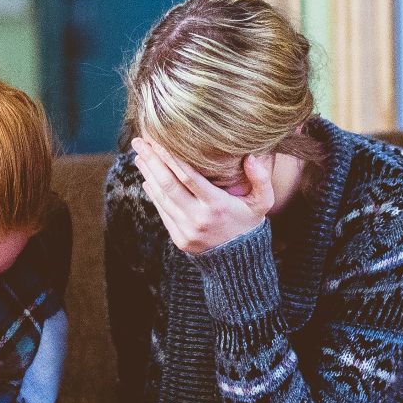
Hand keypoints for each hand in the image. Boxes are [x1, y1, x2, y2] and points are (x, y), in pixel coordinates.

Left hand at [132, 138, 273, 254]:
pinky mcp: (179, 239)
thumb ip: (261, 179)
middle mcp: (198, 218)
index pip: (188, 177)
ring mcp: (186, 230)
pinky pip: (163, 212)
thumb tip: (251, 157)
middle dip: (152, 161)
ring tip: (140, 156)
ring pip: (162, 197)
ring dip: (148, 175)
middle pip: (169, 185)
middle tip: (140, 142)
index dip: (171, 157)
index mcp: (217, 206)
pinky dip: (153, 194)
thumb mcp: (263, 203)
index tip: (158, 140)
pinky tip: (148, 178)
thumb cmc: (249, 223)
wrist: (240, 262)